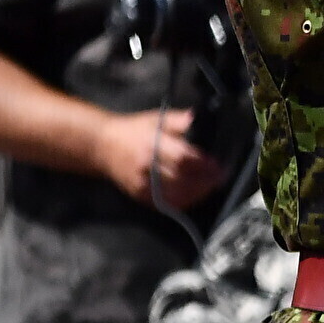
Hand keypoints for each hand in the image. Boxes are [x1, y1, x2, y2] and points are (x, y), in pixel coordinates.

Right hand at [93, 108, 221, 208]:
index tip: (218, 165)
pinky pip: (166, 204)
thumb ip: (180, 120)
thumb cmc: (134, 131)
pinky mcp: (139, 195)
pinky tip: (195, 195)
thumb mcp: (157, 118)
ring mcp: (141, 183)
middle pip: (182, 179)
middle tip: (220, 177)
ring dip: (198, 193)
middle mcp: (146, 165)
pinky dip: (184, 201)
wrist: (103, 146)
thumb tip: (199, 119)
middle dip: (206, 180)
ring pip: (176, 195)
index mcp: (152, 144)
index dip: (203, 164)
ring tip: (211, 186)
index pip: (182, 158)